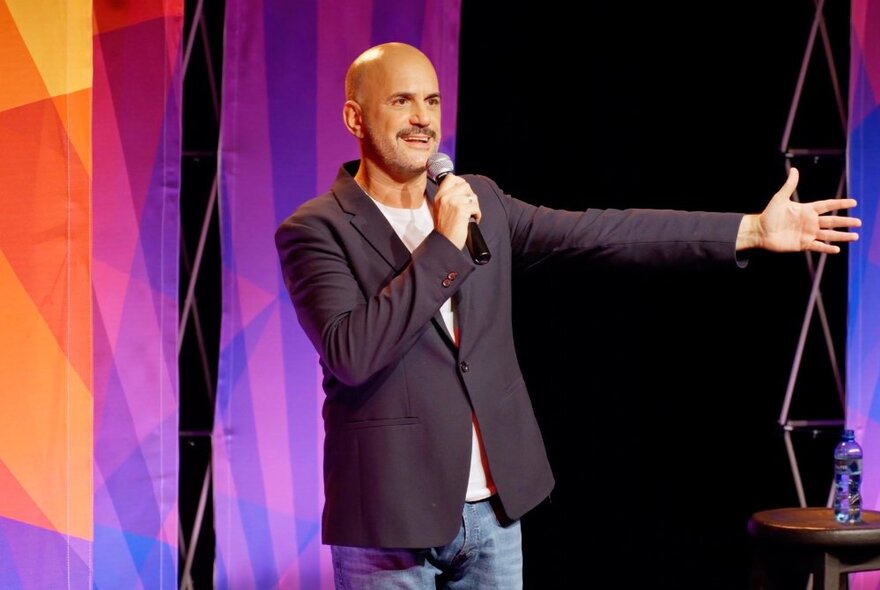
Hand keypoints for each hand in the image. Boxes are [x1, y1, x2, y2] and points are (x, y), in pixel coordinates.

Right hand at [432, 174, 480, 249]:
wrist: (444, 242)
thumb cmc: (444, 229)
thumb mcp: (440, 209)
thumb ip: (447, 198)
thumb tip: (462, 190)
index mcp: (439, 195)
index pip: (451, 177)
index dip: (461, 182)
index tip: (464, 192)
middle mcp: (444, 196)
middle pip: (465, 185)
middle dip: (470, 196)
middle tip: (469, 206)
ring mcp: (453, 202)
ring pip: (472, 196)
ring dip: (475, 206)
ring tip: (470, 215)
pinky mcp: (461, 209)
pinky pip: (476, 207)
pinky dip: (477, 214)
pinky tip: (473, 220)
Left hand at [736, 167, 860, 252]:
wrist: (759, 232)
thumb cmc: (768, 215)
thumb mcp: (779, 199)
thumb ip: (789, 186)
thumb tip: (795, 170)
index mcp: (807, 210)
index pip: (827, 206)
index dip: (840, 204)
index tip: (853, 202)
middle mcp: (810, 222)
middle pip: (832, 222)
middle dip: (845, 222)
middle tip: (859, 222)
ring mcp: (807, 233)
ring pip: (828, 235)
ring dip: (841, 236)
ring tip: (855, 237)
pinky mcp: (802, 244)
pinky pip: (817, 246)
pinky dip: (827, 248)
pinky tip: (837, 249)